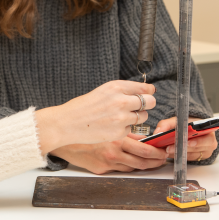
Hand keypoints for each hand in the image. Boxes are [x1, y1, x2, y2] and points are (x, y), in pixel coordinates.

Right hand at [35, 80, 155, 154]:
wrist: (67, 122)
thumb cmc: (83, 106)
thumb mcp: (103, 91)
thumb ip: (122, 91)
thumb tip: (143, 92)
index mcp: (116, 87)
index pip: (145, 88)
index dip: (148, 91)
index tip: (148, 93)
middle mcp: (121, 101)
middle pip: (150, 102)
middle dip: (147, 104)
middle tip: (138, 107)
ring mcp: (122, 118)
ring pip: (143, 117)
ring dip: (136, 117)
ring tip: (121, 117)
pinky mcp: (120, 132)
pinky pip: (131, 129)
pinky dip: (125, 128)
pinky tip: (111, 126)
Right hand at [50, 134, 168, 173]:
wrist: (65, 136)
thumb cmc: (86, 127)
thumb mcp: (109, 124)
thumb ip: (128, 132)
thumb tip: (145, 138)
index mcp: (117, 140)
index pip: (144, 150)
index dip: (157, 152)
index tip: (163, 151)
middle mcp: (114, 154)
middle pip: (142, 162)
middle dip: (155, 161)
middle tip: (162, 158)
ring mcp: (108, 163)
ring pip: (133, 168)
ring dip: (145, 165)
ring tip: (152, 162)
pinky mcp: (101, 169)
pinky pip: (120, 169)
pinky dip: (129, 166)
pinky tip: (133, 163)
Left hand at [154, 117, 217, 160]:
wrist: (192, 128)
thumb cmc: (186, 124)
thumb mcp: (176, 121)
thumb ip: (166, 125)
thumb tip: (158, 132)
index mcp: (208, 130)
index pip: (206, 138)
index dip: (196, 142)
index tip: (186, 143)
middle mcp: (210, 142)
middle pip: (197, 148)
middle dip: (182, 148)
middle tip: (169, 148)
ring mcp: (206, 151)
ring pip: (192, 155)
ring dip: (179, 153)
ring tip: (167, 150)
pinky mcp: (200, 157)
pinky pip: (189, 159)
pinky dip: (179, 156)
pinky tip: (171, 153)